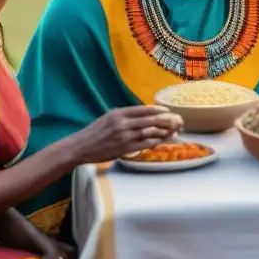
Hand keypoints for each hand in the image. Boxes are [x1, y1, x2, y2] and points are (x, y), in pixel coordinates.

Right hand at [69, 106, 183, 164]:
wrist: (80, 147)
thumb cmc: (95, 132)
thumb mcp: (109, 118)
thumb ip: (125, 116)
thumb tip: (144, 116)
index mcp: (119, 113)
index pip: (144, 110)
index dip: (159, 111)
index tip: (169, 112)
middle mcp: (123, 123)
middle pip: (151, 120)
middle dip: (167, 120)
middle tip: (178, 121)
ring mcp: (124, 136)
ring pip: (150, 132)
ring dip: (164, 132)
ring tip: (175, 131)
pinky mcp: (125, 148)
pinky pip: (145, 144)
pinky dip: (156, 142)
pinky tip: (163, 140)